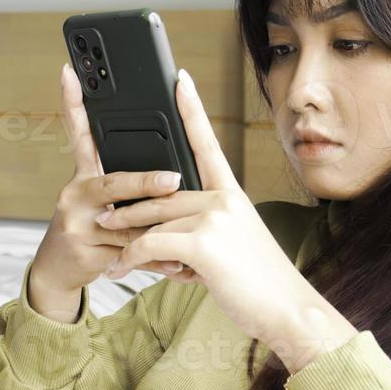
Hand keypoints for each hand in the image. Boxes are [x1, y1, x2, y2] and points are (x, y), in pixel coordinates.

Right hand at [28, 63, 192, 321]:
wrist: (56, 273)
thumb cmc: (88, 233)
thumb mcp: (100, 203)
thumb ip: (125, 187)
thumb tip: (172, 176)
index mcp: (82, 175)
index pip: (79, 134)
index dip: (73, 102)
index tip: (70, 71)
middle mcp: (73, 194)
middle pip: (112, 182)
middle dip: (146, 182)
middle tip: (173, 179)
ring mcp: (75, 223)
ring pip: (126, 224)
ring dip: (159, 232)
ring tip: (187, 236)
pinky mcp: (82, 251)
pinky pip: (127, 252)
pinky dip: (154, 259)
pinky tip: (174, 264)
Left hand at [94, 67, 315, 343]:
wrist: (286, 310)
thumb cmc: (259, 283)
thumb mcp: (231, 247)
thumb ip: (201, 230)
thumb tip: (163, 235)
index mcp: (231, 194)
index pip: (207, 143)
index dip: (192, 109)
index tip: (180, 80)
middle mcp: (224, 198)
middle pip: (163, 195)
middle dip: (130, 212)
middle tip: (104, 221)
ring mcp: (215, 217)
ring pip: (154, 220)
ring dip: (127, 240)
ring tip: (110, 254)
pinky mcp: (203, 242)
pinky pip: (151, 243)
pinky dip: (131, 259)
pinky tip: (120, 270)